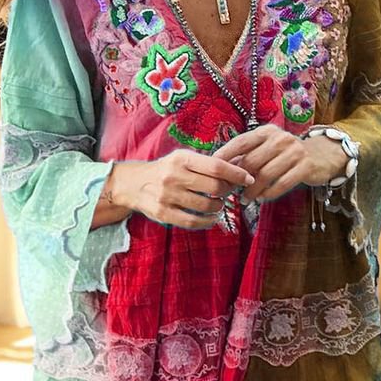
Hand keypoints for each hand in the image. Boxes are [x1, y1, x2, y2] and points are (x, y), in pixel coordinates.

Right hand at [108, 149, 254, 228]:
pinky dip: (208, 222)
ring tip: (219, 204)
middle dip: (228, 191)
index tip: (248, 178)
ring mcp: (167, 196)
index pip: (216, 166)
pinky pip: (193, 222)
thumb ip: (207, 164)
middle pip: (214, 188)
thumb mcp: (182, 158)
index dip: (236, 174)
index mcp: (181, 159)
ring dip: (219, 207)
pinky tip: (212, 218)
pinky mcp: (163, 213)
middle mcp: (173, 176)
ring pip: (206, 206)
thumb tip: (240, 167)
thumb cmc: (166, 169)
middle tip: (230, 192)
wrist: (133, 184)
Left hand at [212, 124, 348, 202]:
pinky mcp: (305, 166)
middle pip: (252, 161)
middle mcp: (280, 138)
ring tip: (245, 199)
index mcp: (266, 131)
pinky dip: (269, 194)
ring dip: (252, 190)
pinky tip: (261, 199)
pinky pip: (282, 184)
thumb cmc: (286, 154)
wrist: (322, 155)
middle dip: (238, 179)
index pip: (241, 142)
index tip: (212, 170)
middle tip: (229, 192)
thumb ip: (247, 156)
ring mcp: (295, 152)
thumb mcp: (267, 148)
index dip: (225, 156)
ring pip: (266, 175)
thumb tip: (221, 170)